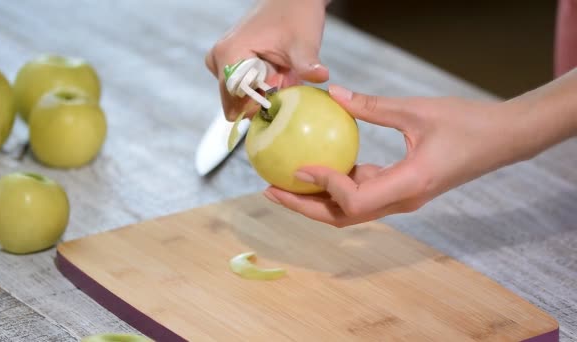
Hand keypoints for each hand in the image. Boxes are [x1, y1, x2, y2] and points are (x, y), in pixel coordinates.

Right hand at [205, 0, 329, 119]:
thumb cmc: (296, 15)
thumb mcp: (303, 43)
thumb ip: (307, 65)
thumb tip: (321, 76)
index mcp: (228, 54)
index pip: (234, 102)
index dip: (258, 106)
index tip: (278, 94)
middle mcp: (218, 60)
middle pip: (236, 102)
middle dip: (261, 99)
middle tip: (282, 78)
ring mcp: (220, 62)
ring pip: (241, 97)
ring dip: (263, 92)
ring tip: (280, 71)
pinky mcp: (228, 63)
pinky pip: (243, 88)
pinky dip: (261, 86)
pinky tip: (276, 70)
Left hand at [263, 84, 533, 226]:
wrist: (503, 139)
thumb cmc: (468, 124)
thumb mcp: (417, 111)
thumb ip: (373, 107)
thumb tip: (334, 95)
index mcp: (409, 185)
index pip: (355, 200)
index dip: (323, 186)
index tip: (298, 166)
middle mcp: (402, 200)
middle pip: (343, 217)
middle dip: (304, 207)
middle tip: (270, 189)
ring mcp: (402, 198)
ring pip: (350, 210)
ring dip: (316, 199)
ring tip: (285, 180)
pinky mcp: (402, 189)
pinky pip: (363, 194)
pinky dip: (338, 185)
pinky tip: (320, 164)